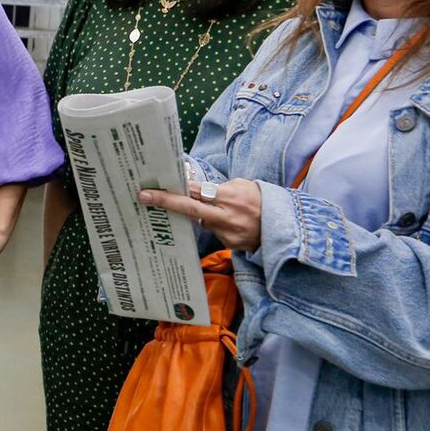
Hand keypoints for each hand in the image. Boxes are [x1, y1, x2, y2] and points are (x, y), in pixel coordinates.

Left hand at [139, 178, 263, 252]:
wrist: (285, 224)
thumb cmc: (260, 199)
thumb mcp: (242, 185)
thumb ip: (218, 188)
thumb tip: (194, 187)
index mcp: (229, 196)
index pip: (194, 191)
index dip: (172, 191)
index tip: (151, 190)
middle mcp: (227, 215)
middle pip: (190, 208)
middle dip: (166, 202)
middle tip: (144, 197)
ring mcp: (228, 233)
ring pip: (201, 221)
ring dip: (200, 214)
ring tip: (216, 209)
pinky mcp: (230, 244)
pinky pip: (214, 231)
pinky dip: (215, 224)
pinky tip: (228, 222)